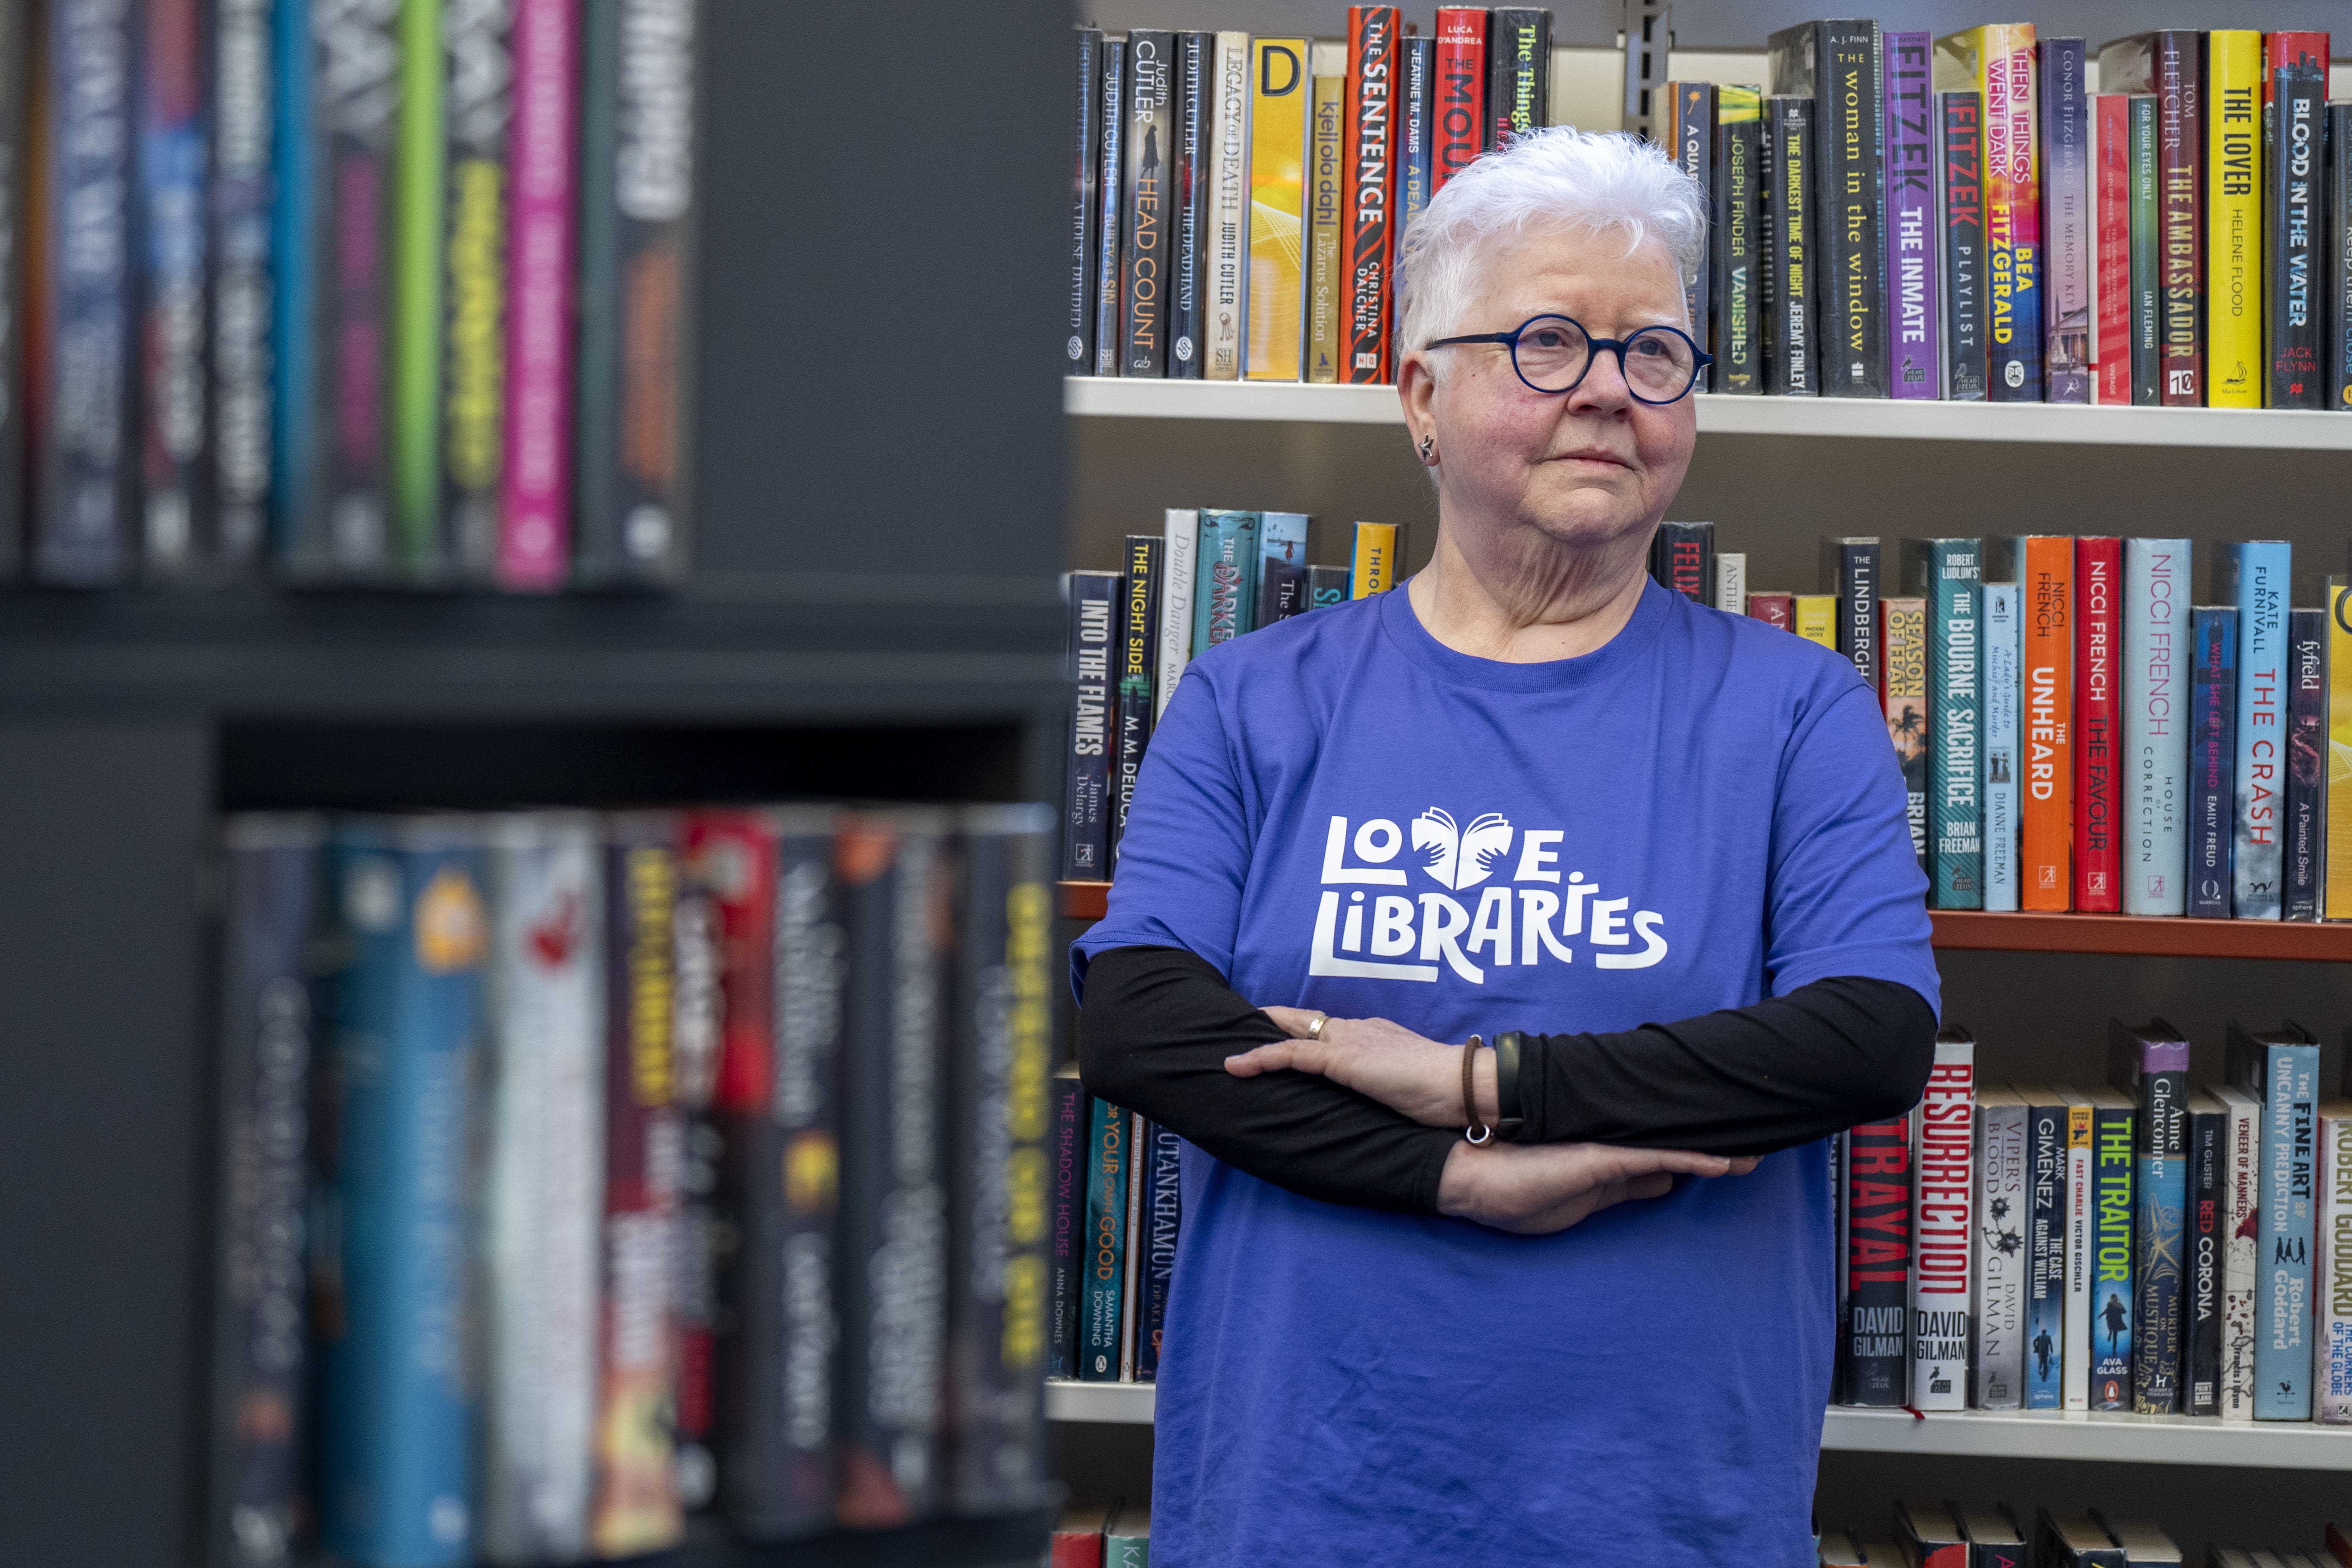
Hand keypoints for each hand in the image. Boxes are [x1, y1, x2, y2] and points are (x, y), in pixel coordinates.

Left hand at [1232, 1007, 1486, 1126]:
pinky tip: (1236, 1066)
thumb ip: (1393, 1088)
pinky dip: (1261, 1058)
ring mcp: (1350, 1042)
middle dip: (1276, 1020)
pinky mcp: (1342, 1059)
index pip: (1333, 1029)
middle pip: (1307, 1021)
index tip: (1286, 1033)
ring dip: (1259, 1041)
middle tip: (1246, 1022)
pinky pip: (1291, 1055)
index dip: (1306, 1030)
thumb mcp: (1412, 1088)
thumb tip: (1391, 1103)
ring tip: (1229, 1052)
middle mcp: (1360, 1031)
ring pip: (1292, 1034)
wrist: (1463, 1085)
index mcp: (1377, 1036)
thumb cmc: (1448, 1093)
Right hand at [1436, 1140, 1758, 1234]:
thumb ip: (1626, 1188)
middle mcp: (1614, 1149)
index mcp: (1611, 1162)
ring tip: (1754, 1152)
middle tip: (1756, 1145)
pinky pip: (1657, 1158)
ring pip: (1672, 1148)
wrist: (1474, 1181)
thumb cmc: (1519, 1193)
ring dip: (1716, 1152)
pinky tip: (1723, 1162)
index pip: (1665, 1157)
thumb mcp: (1585, 1198)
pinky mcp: (1601, 1158)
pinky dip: (1693, 1160)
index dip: (1700, 1155)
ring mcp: (1607, 1151)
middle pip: (1675, 1147)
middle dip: (1717, 1148)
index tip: (1734, 1154)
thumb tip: (1666, 1181)